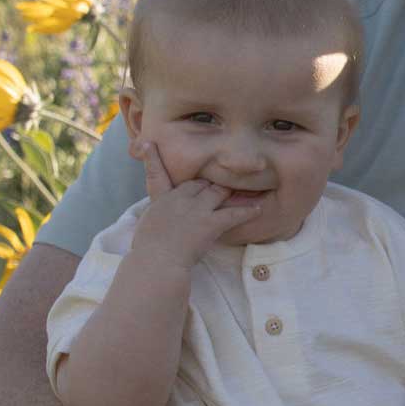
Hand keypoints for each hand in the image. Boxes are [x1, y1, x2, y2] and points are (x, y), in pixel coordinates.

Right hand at [129, 140, 262, 264]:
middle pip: (200, 183)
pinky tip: (257, 209)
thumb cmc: (148, 250)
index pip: (159, 173)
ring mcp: (196, 209)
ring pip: (218, 192)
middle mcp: (180, 198)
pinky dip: (247, 211)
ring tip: (246, 189)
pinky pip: (233, 214)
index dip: (155, 158)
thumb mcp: (147, 225)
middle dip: (211, 183)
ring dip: (231, 191)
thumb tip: (162, 218)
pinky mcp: (210, 223)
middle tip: (224, 182)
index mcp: (161, 199)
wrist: (156, 261)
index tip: (152, 144)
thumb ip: (157, 215)